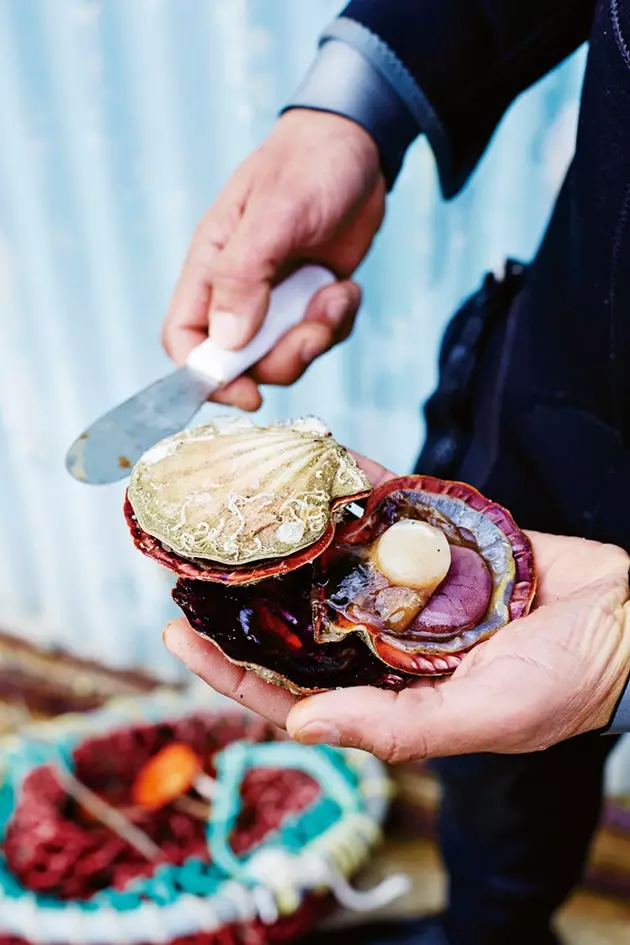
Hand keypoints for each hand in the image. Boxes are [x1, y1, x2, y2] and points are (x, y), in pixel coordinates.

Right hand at [162, 111, 385, 410]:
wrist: (358, 147)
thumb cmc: (307, 165)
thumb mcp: (275, 213)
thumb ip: (245, 275)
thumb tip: (227, 342)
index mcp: (210, 268)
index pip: (184, 341)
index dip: (206, 377)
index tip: (248, 392)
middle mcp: (237, 291)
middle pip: (240, 363)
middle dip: (280, 360)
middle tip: (313, 331)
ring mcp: (276, 300)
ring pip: (283, 357)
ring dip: (315, 339)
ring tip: (335, 295)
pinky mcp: (310, 301)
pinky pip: (319, 338)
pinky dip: (337, 322)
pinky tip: (346, 287)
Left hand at [163, 456, 629, 756]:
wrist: (627, 617)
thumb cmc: (563, 683)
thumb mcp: (480, 716)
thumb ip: (394, 726)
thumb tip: (302, 730)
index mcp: (386, 690)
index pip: (290, 690)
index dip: (232, 670)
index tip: (177, 638)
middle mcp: (386, 637)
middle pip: (297, 617)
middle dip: (245, 594)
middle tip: (189, 561)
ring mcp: (408, 584)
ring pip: (332, 557)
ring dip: (287, 532)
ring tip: (234, 502)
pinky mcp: (436, 538)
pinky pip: (383, 509)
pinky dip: (352, 485)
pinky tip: (312, 460)